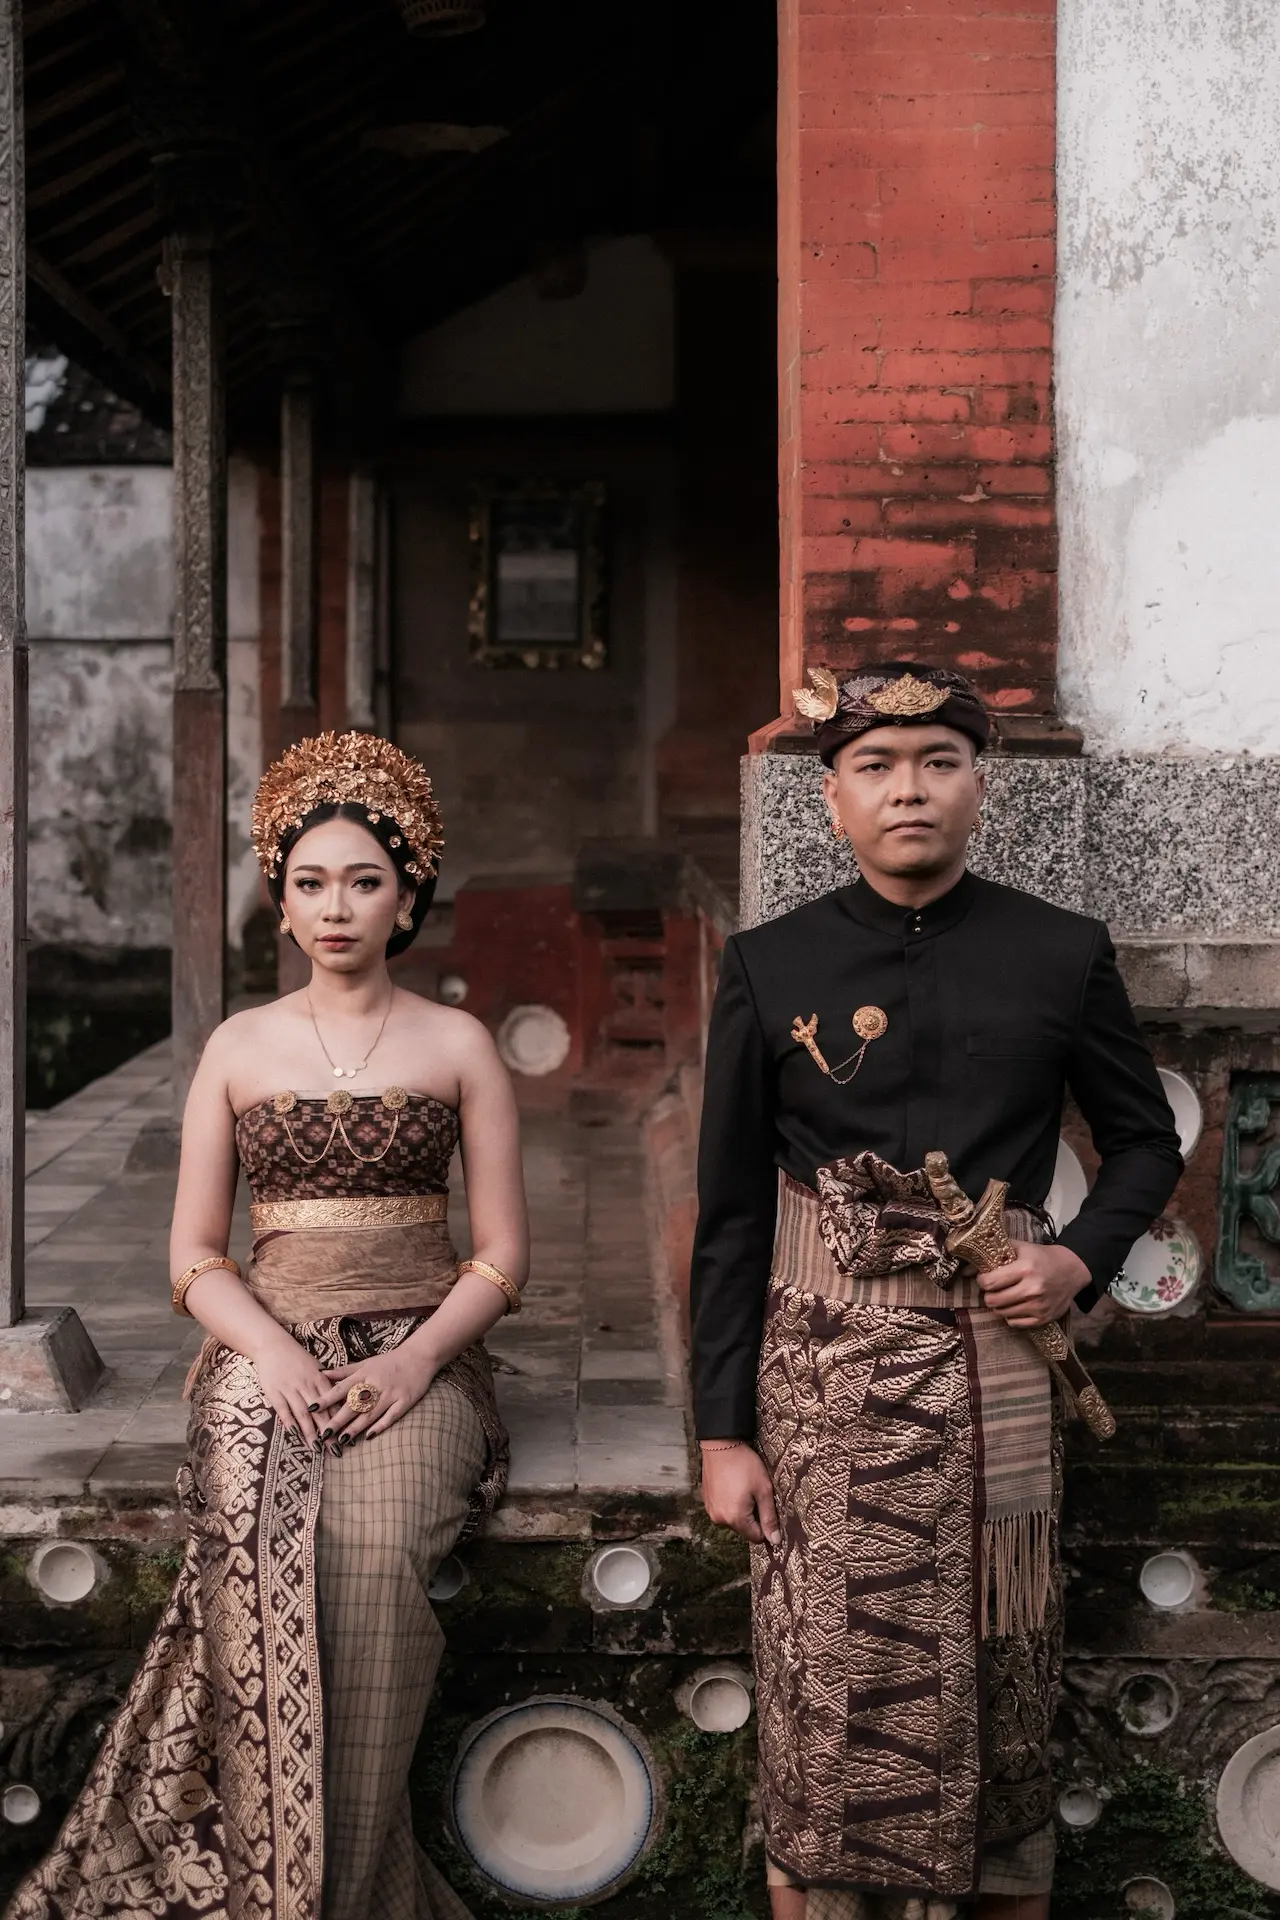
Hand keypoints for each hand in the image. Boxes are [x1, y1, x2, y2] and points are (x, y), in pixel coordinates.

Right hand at [251, 1329, 332, 1444]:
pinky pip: (283, 1409)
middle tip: (336, 1450)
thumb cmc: (297, 1359)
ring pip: (303, 1413)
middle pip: (320, 1412)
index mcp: (320, 1378)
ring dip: (310, 1432)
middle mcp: (306, 1385)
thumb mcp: (316, 1368)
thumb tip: (342, 1402)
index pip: (333, 1403)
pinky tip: (295, 1435)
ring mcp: (290, 1389)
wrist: (273, 1346)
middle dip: (329, 1432)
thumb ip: (327, 1385)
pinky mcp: (274, 1392)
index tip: (349, 1437)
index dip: (341, 1421)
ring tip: (317, 1448)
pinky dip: (289, 1422)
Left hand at [314, 1340, 439, 1447]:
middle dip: (338, 1419)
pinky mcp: (405, 1401)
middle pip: (354, 1404)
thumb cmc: (389, 1362)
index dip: (326, 1399)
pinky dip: (381, 1426)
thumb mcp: (366, 1363)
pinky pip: (391, 1416)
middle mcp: (376, 1384)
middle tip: (324, 1434)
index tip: (311, 1408)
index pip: (341, 1388)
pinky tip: (369, 1436)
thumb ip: (344, 1371)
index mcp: (365, 1374)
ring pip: (371, 1413)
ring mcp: (391, 1393)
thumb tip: (321, 1373)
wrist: (419, 1356)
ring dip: (356, 1427)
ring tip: (342, 1439)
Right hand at [700, 1442, 781, 1546]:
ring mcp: (711, 1510)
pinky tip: (733, 1485)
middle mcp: (719, 1519)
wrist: (720, 1444)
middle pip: (744, 1528)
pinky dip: (730, 1502)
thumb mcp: (763, 1490)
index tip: (767, 1507)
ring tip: (743, 1487)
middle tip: (756, 1493)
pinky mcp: (706, 1500)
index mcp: (735, 1518)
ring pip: (733, 1518)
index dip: (766, 1525)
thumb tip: (775, 1541)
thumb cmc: (744, 1465)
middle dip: (752, 1515)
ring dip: (740, 1509)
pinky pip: (723, 1509)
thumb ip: (769, 1517)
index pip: (756, 1537)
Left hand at [977, 1240, 1090, 1328]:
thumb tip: (966, 1268)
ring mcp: (1038, 1306)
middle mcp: (1032, 1289)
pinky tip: (1016, 1305)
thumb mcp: (1021, 1248)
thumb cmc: (1042, 1257)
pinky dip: (1011, 1316)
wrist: (1072, 1270)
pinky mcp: (1043, 1319)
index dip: (982, 1280)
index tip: (985, 1277)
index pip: (990, 1282)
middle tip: (994, 1288)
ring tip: (1006, 1295)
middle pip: (993, 1301)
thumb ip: (994, 1253)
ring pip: (1002, 1313)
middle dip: (989, 1294)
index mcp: (1025, 1269)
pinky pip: (1014, 1323)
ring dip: (999, 1305)